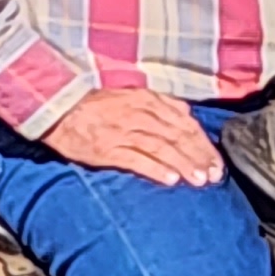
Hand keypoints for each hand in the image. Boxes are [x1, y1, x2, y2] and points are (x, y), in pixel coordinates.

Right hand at [37, 85, 221, 186]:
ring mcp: (123, 131)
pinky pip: (136, 159)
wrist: (58, 108)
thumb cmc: (97, 105)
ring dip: (183, 165)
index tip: (216, 161)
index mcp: (147, 100)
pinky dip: (155, 169)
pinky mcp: (107, 149)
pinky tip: (170, 180)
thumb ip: (160, 104)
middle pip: (177, 136)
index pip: (184, 122)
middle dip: (199, 157)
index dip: (203, 143)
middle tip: (215, 175)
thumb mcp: (131, 95)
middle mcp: (139, 114)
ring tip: (199, 180)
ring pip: (162, 148)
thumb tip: (187, 113)